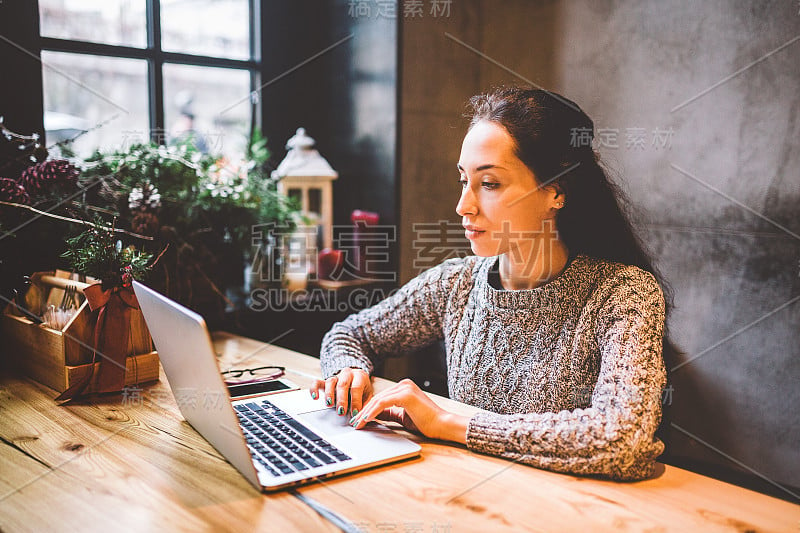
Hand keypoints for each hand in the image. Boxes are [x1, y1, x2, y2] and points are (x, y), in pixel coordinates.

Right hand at [310, 367, 372, 417]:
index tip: (355, 413)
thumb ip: (366, 406)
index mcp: (359, 376)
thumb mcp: (367, 395)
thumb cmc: (362, 388)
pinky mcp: (325, 381)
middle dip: (341, 399)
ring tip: (329, 404)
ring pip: (330, 382)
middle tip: (341, 411)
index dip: (356, 401)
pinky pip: (317, 382)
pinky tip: (315, 397)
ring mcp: (335, 377)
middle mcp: (346, 374)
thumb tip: (362, 420)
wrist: (355, 377)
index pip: (356, 388)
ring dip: (329, 394)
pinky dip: (314, 389)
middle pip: (342, 385)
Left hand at [350, 379, 467, 443]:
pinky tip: (366, 420)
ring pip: (378, 400)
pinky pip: (384, 403)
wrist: (442, 425)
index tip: (358, 420)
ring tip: (357, 424)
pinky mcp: (405, 394)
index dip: (368, 409)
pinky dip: (373, 411)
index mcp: (404, 387)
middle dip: (364, 411)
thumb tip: (372, 416)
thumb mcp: (402, 416)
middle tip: (354, 423)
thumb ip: (389, 413)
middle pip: (377, 398)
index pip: (380, 397)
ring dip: (366, 413)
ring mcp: (405, 387)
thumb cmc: (426, 422)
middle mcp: (404, 384)